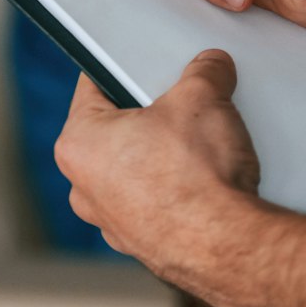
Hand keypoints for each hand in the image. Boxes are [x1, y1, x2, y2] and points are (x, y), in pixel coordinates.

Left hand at [56, 53, 265, 294]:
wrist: (227, 245)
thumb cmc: (196, 176)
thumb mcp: (201, 97)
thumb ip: (203, 71)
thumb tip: (211, 65)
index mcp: (78, 142)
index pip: (94, 83)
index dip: (126, 65)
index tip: (149, 62)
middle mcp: (84, 187)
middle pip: (117, 127)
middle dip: (152, 112)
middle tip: (184, 100)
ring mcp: (112, 222)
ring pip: (137, 167)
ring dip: (166, 152)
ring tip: (202, 142)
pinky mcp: (144, 244)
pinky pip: (157, 202)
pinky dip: (179, 189)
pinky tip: (209, 181)